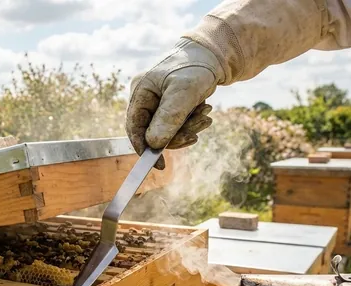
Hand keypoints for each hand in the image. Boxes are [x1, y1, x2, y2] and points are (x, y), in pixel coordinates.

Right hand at [125, 39, 223, 168]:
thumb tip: (153, 144)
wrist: (217, 53)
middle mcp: (145, 96)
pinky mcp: (170, 105)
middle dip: (175, 136)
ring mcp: (157, 101)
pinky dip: (190, 124)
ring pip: (166, 130)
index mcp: (140, 90)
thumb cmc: (198, 67)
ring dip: (187, 129)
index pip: (134, 127)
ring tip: (206, 117)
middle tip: (196, 136)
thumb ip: (168, 117)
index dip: (144, 149)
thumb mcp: (184, 92)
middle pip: (151, 131)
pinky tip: (204, 114)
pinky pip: (176, 124)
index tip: (159, 166)